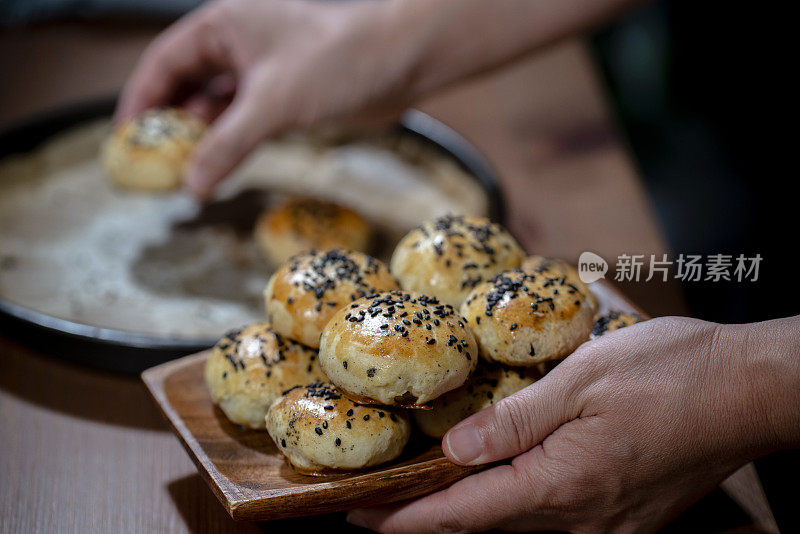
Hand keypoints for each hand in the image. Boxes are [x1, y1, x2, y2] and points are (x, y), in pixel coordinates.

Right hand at [116, 0, 420, 196]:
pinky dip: (231, 144)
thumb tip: (191, 184)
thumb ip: (228, 146)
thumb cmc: (339, 59)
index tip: (124, 141)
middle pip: (185, 87)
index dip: (139, 102)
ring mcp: (261, 71)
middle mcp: (237, 45)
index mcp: (221, 27)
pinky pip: (245, 122)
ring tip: (185, 174)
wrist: (402, 60)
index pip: (163, 64)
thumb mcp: (272, 104)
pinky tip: (222, 167)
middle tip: (155, 167)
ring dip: (202, 139)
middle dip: (170, 126)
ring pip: (216, 108)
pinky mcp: (285, 96)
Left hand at [348, 316, 798, 532]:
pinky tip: (495, 481)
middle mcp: (580, 521)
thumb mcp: (581, 381)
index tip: (359, 518)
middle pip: (484, 526)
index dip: (404, 520)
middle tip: (378, 502)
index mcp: (560, 485)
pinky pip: (550, 517)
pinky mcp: (625, 515)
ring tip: (423, 491)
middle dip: (426, 517)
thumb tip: (457, 449)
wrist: (750, 391)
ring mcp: (606, 525)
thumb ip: (514, 420)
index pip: (461, 515)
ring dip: (466, 512)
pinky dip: (509, 503)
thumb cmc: (671, 375)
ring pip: (516, 524)